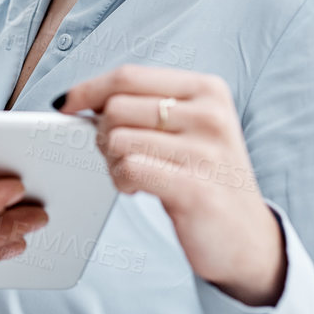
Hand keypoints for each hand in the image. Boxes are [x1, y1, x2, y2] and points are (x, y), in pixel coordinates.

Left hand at [59, 64, 285, 305]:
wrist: (247, 237)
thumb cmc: (206, 177)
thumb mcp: (189, 128)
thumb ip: (145, 106)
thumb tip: (81, 99)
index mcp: (207, 90)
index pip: (128, 76)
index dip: (87, 89)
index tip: (66, 104)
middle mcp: (210, 115)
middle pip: (116, 108)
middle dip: (103, 134)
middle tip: (120, 156)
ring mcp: (206, 151)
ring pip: (117, 139)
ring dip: (111, 162)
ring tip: (133, 175)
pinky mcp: (196, 189)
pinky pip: (129, 169)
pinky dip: (121, 181)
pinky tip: (137, 189)